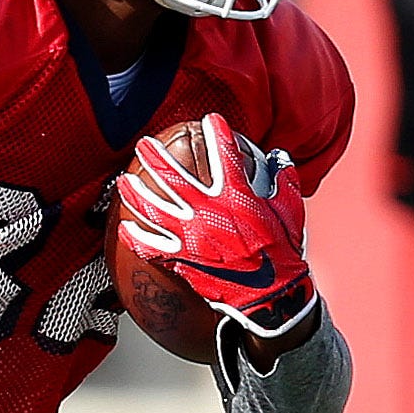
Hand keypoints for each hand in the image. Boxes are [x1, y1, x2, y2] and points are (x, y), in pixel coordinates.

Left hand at [116, 113, 315, 343]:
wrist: (270, 293)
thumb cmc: (282, 251)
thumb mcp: (290, 210)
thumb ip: (284, 180)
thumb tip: (280, 158)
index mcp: (236, 196)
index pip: (223, 155)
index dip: (217, 133)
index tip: (209, 119)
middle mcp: (208, 211)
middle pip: (172, 178)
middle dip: (155, 157)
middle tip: (144, 144)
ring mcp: (190, 235)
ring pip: (153, 209)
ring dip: (135, 193)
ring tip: (123, 181)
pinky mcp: (181, 258)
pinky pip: (150, 246)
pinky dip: (135, 237)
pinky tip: (124, 227)